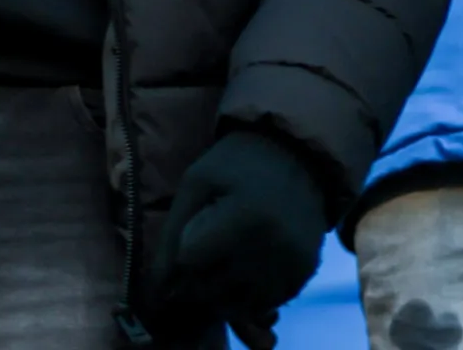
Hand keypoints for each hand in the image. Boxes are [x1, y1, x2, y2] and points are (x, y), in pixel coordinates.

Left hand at [146, 130, 327, 347]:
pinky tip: (246, 267)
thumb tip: (157, 284)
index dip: (182, 254)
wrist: (296, 156)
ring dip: (222, 292)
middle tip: (204, 253)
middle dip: (198, 277)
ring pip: (238, 306)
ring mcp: (293, 266)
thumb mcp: (197, 182)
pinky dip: (249, 295)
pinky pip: (265, 305)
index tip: (190, 239)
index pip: (191, 262)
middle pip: (213, 290)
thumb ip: (173, 231)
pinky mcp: (305, 276)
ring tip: (223, 261)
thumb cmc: (237, 163)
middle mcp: (273, 249)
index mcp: (245, 217)